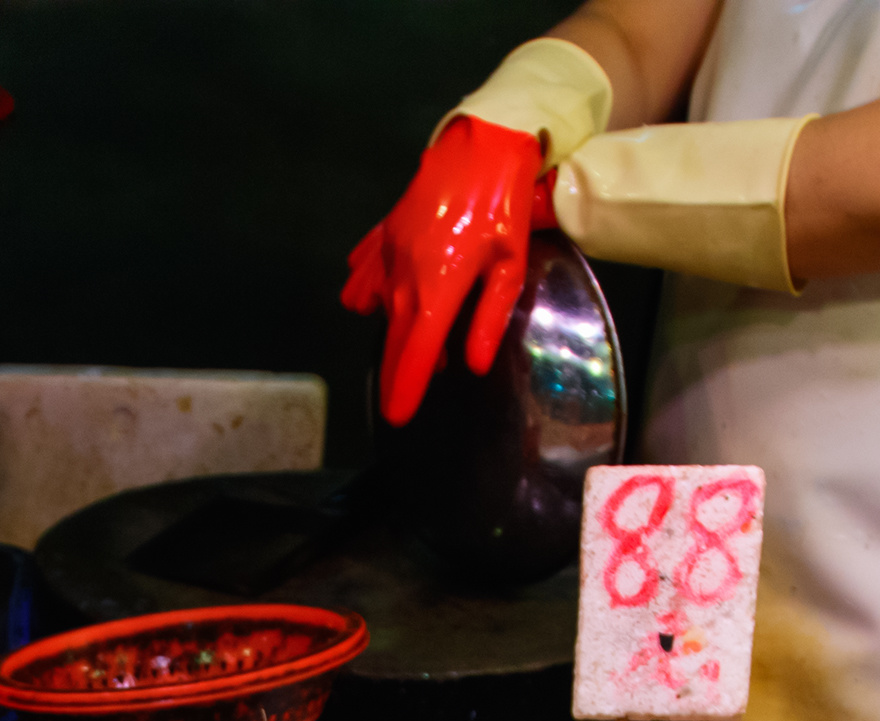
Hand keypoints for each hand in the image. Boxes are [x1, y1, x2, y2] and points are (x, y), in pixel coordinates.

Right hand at [339, 113, 549, 428]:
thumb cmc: (504, 205)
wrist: (481, 144)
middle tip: (396, 402)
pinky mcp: (383, 234)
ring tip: (419, 336)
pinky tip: (387, 298)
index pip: (416, 351)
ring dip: (394, 329)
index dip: (405, 388)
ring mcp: (389, 253)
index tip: (397, 417)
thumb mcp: (511, 265)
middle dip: (394, 373)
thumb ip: (489, 318)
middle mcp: (405, 274)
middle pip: (392, 338)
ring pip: (380, 307)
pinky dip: (374, 293)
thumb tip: (471, 366)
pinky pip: (368, 275)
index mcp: (439, 285)